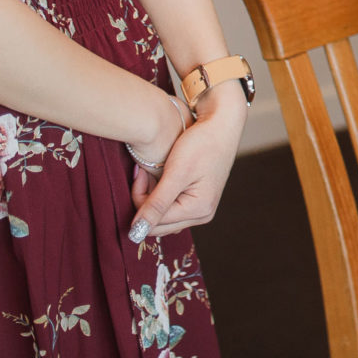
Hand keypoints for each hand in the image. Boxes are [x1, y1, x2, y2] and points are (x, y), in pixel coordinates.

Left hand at [128, 85, 244, 241]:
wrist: (222, 123)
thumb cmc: (202, 143)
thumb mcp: (176, 173)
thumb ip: (156, 205)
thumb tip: (135, 234)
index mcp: (199, 210)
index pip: (153, 221)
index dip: (139, 199)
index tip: (140, 171)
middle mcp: (202, 215)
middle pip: (158, 223)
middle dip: (145, 201)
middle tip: (144, 172)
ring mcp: (201, 208)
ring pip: (163, 217)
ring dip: (151, 198)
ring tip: (152, 172)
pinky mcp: (198, 200)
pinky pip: (171, 208)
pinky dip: (160, 195)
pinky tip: (161, 176)